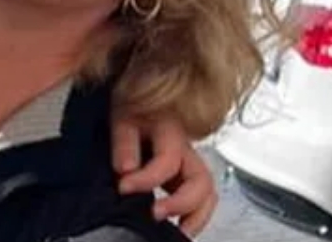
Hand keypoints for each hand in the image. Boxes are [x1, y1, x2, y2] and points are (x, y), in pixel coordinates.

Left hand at [112, 115, 216, 235]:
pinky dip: (194, 215)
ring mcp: (191, 164)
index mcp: (171, 131)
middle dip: (182, 203)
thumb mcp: (122, 119)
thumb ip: (124, 144)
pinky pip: (201, 198)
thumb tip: (125, 169)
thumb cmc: (134, 109)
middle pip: (202, 181)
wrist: (143, 102)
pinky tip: (179, 227)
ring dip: (195, 216)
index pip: (168, 160)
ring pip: (208, 194)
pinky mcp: (187, 176)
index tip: (123, 188)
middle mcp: (187, 150)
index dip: (146, 178)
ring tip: (177, 232)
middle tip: (155, 215)